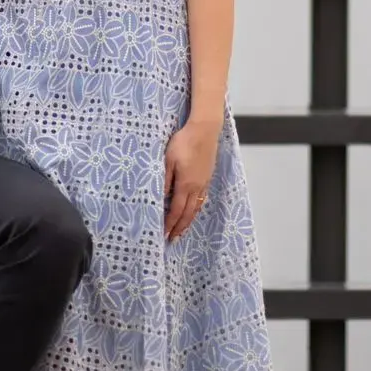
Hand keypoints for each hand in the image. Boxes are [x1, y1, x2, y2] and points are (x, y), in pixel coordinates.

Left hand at [164, 118, 220, 242]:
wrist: (204, 131)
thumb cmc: (183, 143)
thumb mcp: (168, 160)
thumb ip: (165, 180)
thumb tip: (162, 199)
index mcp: (185, 185)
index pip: (176, 210)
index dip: (170, 224)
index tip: (164, 234)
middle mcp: (196, 188)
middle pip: (188, 213)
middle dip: (180, 227)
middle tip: (173, 239)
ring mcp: (204, 183)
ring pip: (196, 208)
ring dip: (188, 221)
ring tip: (182, 230)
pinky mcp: (208, 177)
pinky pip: (202, 199)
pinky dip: (196, 209)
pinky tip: (194, 210)